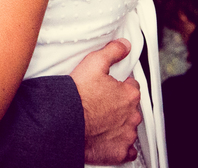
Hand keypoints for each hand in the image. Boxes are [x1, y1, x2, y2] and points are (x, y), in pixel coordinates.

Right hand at [70, 39, 142, 163]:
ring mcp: (127, 135)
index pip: (132, 86)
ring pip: (129, 128)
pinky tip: (108, 140)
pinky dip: (120, 146)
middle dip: (120, 106)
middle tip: (101, 104)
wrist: (64, 124)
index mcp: (129, 94)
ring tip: (101, 121)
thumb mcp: (93, 63)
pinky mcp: (120, 153)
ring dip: (119, 125)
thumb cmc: (77, 97)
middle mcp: (132, 115)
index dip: (120, 84)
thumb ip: (112, 51)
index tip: (109, 87)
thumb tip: (124, 45)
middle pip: (131, 108)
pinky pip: (128, 151)